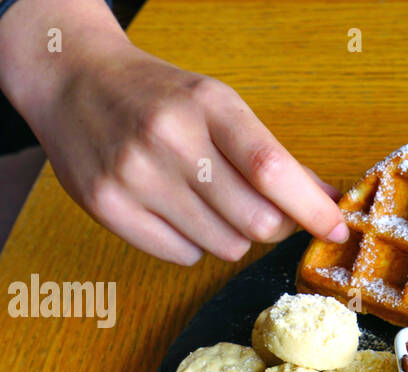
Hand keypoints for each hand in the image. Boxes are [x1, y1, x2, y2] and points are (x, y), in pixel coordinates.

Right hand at [0, 0, 346, 264]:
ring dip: (231, 235)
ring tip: (207, 201)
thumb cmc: (160, 97)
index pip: (271, 169)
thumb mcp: (219, 106)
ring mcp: (134, 174)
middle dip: (272, 226)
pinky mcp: (106, 206)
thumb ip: (273, 157)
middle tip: (261, 210)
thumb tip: (327, 202)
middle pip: (255, 220)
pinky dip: (192, 244)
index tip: (336, 229)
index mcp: (207, 104)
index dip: (312, 208)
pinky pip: (182, 256)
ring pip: (224, 245)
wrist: (71, 79)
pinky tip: (174, 210)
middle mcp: (168, 138)